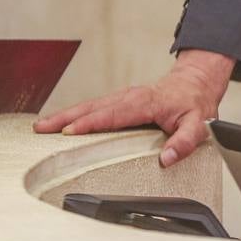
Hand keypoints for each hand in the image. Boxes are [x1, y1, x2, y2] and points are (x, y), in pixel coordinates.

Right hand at [33, 49, 234, 167]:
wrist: (196, 82)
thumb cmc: (195, 104)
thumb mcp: (199, 124)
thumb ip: (185, 142)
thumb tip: (167, 158)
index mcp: (146, 102)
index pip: (114, 114)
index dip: (91, 122)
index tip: (70, 131)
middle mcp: (131, 96)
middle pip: (94, 106)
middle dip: (66, 117)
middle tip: (41, 128)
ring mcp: (123, 96)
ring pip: (90, 104)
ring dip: (65, 114)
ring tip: (41, 126)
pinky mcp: (120, 100)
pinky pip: (94, 106)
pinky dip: (74, 113)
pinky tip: (60, 122)